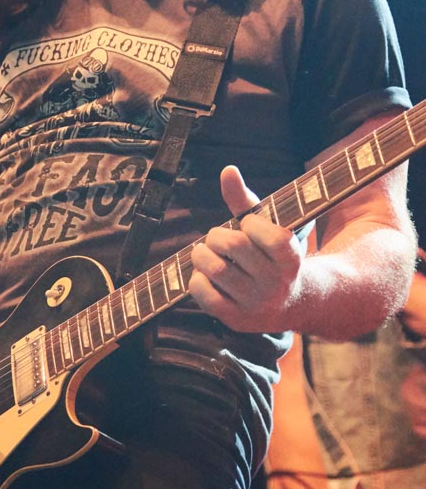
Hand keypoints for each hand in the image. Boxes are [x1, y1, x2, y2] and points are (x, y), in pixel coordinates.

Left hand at [188, 165, 305, 331]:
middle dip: (217, 236)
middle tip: (217, 239)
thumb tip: (227, 170)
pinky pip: (204, 294)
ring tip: (206, 254)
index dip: (251, 224)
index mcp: (291, 258)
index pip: (272, 236)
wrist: (288, 303)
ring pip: (216, 269)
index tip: (248, 226)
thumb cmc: (270, 255)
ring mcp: (257, 304)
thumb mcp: (265, 228)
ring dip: (202, 255)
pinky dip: (196, 279)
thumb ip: (245, 199)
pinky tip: (204, 276)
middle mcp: (277, 283)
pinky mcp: (236, 319)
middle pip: (234, 246)